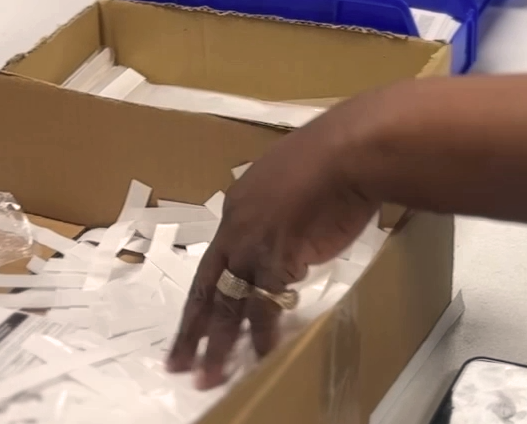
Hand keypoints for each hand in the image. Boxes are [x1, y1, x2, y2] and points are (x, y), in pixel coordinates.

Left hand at [166, 102, 377, 388]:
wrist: (349, 151)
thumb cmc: (335, 155)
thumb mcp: (296, 177)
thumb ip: (287, 207)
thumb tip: (295, 226)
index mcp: (240, 203)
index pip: (216, 258)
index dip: (207, 290)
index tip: (200, 315)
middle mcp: (238, 227)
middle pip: (207, 287)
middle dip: (192, 330)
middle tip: (177, 363)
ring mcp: (254, 245)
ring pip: (227, 303)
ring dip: (219, 344)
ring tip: (209, 376)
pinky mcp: (277, 259)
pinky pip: (264, 305)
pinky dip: (262, 334)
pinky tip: (261, 354)